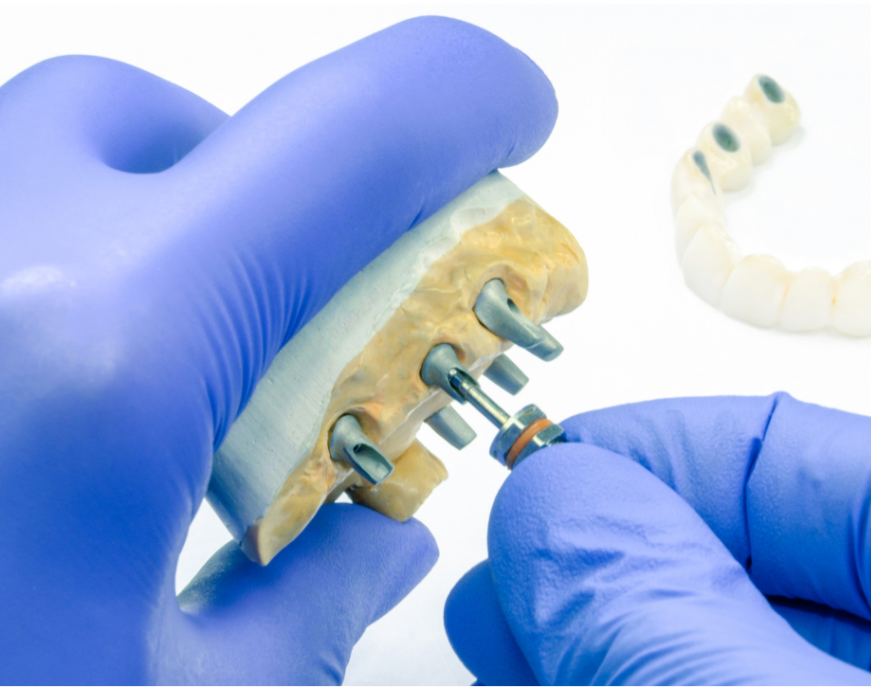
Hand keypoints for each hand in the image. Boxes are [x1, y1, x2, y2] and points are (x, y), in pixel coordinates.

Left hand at [0, 16, 556, 682]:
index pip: (337, 142)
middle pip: (181, 124)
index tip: (509, 107)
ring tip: (193, 360)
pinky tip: (66, 392)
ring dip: (171, 216)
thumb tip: (381, 538)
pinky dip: (59, 263)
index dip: (455, 95)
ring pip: (45, 146)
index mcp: (95, 369)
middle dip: (301, 198)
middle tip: (341, 315)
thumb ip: (306, 608)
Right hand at [445, 394, 870, 684]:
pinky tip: (566, 683)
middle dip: (641, 568)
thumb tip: (557, 507)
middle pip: (820, 585)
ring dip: (627, 644)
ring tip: (508, 643)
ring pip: (767, 664)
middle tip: (519, 572)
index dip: (705, 456)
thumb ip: (678, 627)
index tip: (568, 464)